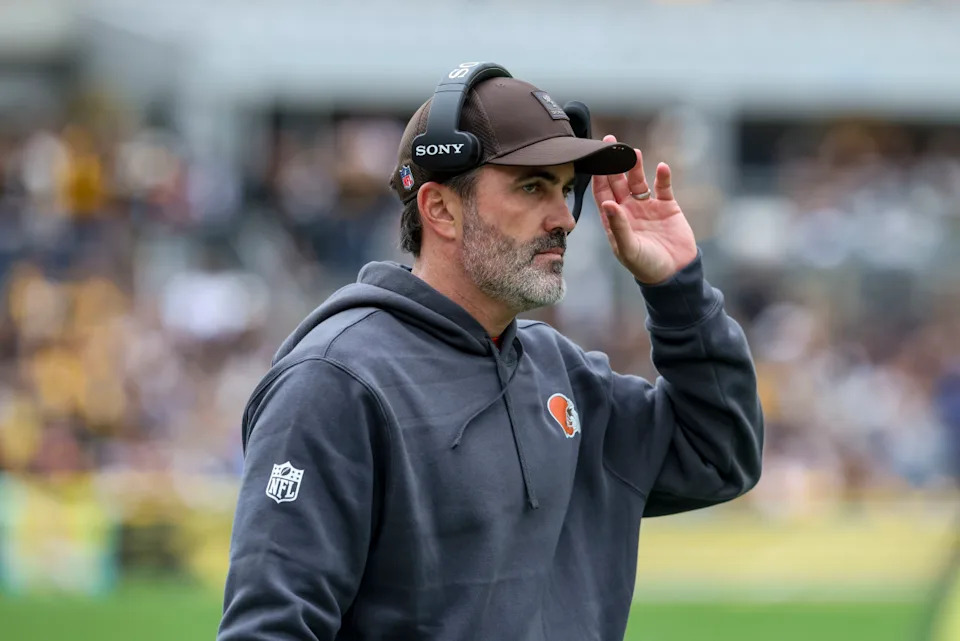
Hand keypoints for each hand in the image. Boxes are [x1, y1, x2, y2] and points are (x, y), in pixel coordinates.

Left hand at [592, 135, 697, 284]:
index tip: (595, 159)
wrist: (674, 274)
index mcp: (614, 220)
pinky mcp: (667, 207)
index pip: (602, 193)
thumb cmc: (645, 266)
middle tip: (609, 141)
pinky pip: (663, 187)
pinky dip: (663, 177)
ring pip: (639, 181)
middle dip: (613, 163)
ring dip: (636, 167)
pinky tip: (661, 167)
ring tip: (633, 153)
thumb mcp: (628, 248)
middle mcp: (628, 210)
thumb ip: (618, 226)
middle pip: (618, 182)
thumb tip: (607, 203)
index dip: (598, 176)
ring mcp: (648, 207)